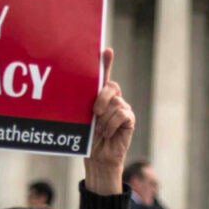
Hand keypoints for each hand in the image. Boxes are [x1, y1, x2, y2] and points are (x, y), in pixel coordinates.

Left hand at [83, 49, 134, 194]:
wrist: (97, 159)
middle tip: (94, 112)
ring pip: (115, 103)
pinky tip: (108, 134)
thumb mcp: (82, 118)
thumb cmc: (87, 139)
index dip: (105, 61)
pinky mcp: (129, 119)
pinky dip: (112, 125)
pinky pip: (122, 114)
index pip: (103, 75)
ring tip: (98, 131)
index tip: (105, 50)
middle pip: (110, 86)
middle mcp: (112, 98)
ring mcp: (122, 108)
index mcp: (99, 96)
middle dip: (101, 97)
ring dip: (104, 119)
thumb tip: (79, 89)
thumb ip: (85, 104)